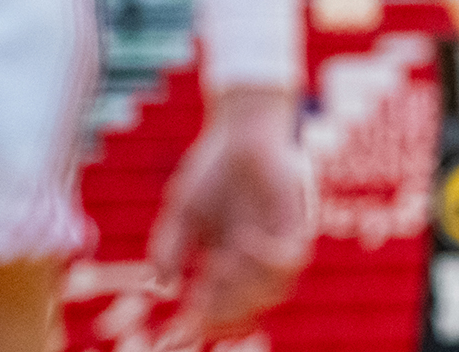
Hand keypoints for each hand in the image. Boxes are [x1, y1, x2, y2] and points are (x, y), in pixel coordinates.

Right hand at [149, 86, 312, 339]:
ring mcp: (279, 240)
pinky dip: (269, 260)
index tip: (180, 330)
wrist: (240, 129)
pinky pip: (295, 256)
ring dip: (245, 290)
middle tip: (200, 307)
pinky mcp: (297, 219)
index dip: (206, 324)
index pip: (225, 308)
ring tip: (217, 267)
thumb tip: (161, 286)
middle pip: (252, 307)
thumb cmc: (212, 168)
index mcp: (230, 262)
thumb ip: (169, 247)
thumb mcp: (181, 212)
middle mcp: (258, 258)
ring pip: (277, 289)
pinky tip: (243, 243)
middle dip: (225, 315)